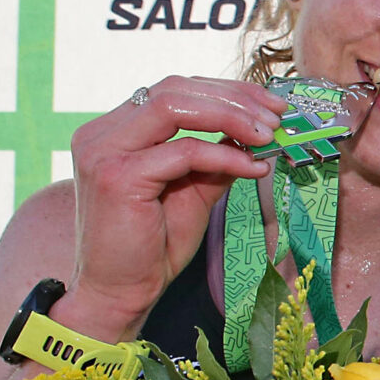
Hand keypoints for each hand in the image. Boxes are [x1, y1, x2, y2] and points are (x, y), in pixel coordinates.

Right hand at [63, 75, 284, 338]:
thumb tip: (258, 131)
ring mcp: (104, 151)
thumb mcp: (194, 189)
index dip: (226, 91)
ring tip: (268, 134)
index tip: (270, 105)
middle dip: (234, 97)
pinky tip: (253, 167)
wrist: (120, 292)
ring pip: (175, 105)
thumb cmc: (153, 245)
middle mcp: (102, 133)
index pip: (174, 89)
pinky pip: (183, 151)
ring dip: (230, 114)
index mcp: (115, 130)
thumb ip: (216, 156)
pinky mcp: (117, 176)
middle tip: (277, 116)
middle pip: (175, 87)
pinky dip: (224, 155)